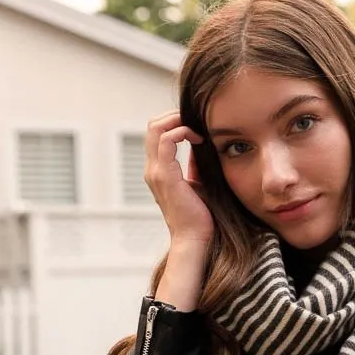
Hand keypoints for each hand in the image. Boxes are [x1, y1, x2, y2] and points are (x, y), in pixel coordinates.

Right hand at [145, 111, 214, 246]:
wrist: (195, 238)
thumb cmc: (200, 215)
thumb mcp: (198, 183)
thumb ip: (196, 164)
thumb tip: (202, 146)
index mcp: (158, 171)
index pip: (156, 134)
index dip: (173, 122)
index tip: (196, 125)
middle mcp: (152, 169)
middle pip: (152, 126)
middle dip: (174, 116)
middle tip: (196, 120)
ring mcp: (156, 172)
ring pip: (155, 129)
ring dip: (177, 121)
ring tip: (197, 127)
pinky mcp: (165, 176)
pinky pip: (166, 141)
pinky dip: (181, 132)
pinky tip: (198, 138)